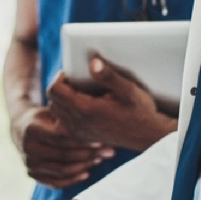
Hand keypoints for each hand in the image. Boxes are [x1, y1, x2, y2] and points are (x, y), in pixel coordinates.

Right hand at [13, 104, 113, 189]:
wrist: (22, 128)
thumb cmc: (45, 116)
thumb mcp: (54, 110)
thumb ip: (69, 116)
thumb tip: (97, 123)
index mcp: (31, 129)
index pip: (61, 137)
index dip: (82, 140)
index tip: (100, 140)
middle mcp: (27, 148)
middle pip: (63, 155)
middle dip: (88, 154)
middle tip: (108, 152)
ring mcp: (29, 163)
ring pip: (61, 170)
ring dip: (84, 166)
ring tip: (100, 159)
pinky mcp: (32, 174)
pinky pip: (55, 182)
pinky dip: (73, 179)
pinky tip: (87, 172)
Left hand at [47, 58, 176, 151]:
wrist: (148, 136)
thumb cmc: (140, 111)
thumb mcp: (128, 90)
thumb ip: (108, 76)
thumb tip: (93, 62)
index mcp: (86, 110)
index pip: (54, 91)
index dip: (59, 78)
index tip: (71, 73)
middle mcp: (78, 123)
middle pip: (52, 101)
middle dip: (60, 88)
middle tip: (75, 80)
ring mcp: (79, 133)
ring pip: (56, 113)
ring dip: (62, 100)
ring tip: (78, 92)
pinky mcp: (83, 137)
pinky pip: (64, 123)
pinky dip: (66, 112)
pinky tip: (82, 106)